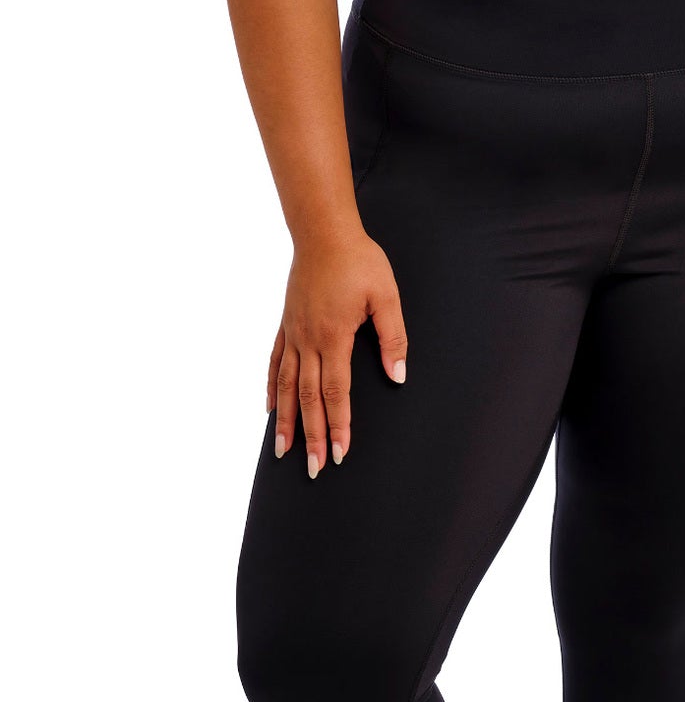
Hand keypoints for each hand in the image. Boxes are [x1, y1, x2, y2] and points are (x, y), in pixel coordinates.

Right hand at [266, 229, 408, 475]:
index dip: (339, 423)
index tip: (340, 453)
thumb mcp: (386, 294)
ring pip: (285, 386)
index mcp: (334, 336)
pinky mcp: (286, 323)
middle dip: (313, 436)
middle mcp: (308, 339)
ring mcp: (293, 332)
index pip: (335, 391)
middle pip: (307, 397)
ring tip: (284, 452)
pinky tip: (269, 409)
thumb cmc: (359, 260)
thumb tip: (398, 374)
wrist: (324, 232)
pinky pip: (275, 362)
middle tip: (315, 469)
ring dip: (286, 421)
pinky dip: (271, 388)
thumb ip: (392, 336)